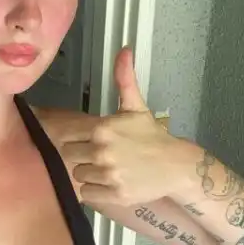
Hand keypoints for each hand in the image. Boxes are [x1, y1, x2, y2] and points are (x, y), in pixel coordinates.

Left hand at [59, 48, 185, 206]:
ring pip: (78, 176)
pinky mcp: (115, 194)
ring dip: (88, 174)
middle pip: (70, 157)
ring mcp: (109, 175)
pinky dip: (95, 191)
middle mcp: (102, 152)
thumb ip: (124, 79)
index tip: (86, 141)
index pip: (67, 136)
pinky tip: (109, 183)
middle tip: (99, 156)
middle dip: (81, 156)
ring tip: (107, 169)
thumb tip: (124, 49)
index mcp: (102, 129)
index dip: (76, 139)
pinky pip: (87, 194)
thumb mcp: (135, 107)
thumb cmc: (151, 136)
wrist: (176, 166)